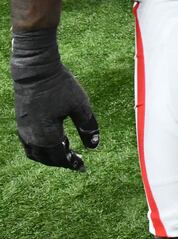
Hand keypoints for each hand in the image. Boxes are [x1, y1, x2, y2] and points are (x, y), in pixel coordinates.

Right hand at [11, 30, 99, 171]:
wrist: (36, 71)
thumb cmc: (60, 87)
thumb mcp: (80, 105)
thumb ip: (87, 127)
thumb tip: (94, 146)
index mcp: (47, 137)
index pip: (60, 158)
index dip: (71, 163)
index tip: (82, 167)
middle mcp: (32, 138)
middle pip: (47, 158)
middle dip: (61, 161)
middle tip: (75, 161)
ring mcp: (24, 131)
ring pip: (35, 153)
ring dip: (49, 157)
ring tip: (64, 152)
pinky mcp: (21, 122)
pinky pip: (29, 144)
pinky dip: (40, 148)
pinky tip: (50, 140)